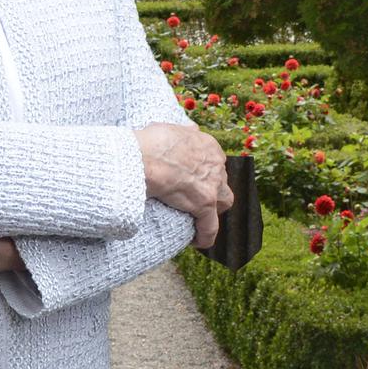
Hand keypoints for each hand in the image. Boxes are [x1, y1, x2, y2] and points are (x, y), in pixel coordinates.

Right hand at [137, 122, 234, 250]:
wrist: (144, 157)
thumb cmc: (150, 142)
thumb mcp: (170, 127)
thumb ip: (184, 131)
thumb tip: (191, 129)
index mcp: (208, 145)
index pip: (213, 162)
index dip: (205, 173)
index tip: (193, 179)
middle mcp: (215, 164)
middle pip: (221, 181)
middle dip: (212, 189)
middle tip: (194, 197)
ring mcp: (212, 185)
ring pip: (223, 202)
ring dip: (214, 210)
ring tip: (198, 217)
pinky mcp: (204, 204)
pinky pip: (210, 226)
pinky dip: (206, 235)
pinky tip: (198, 241)